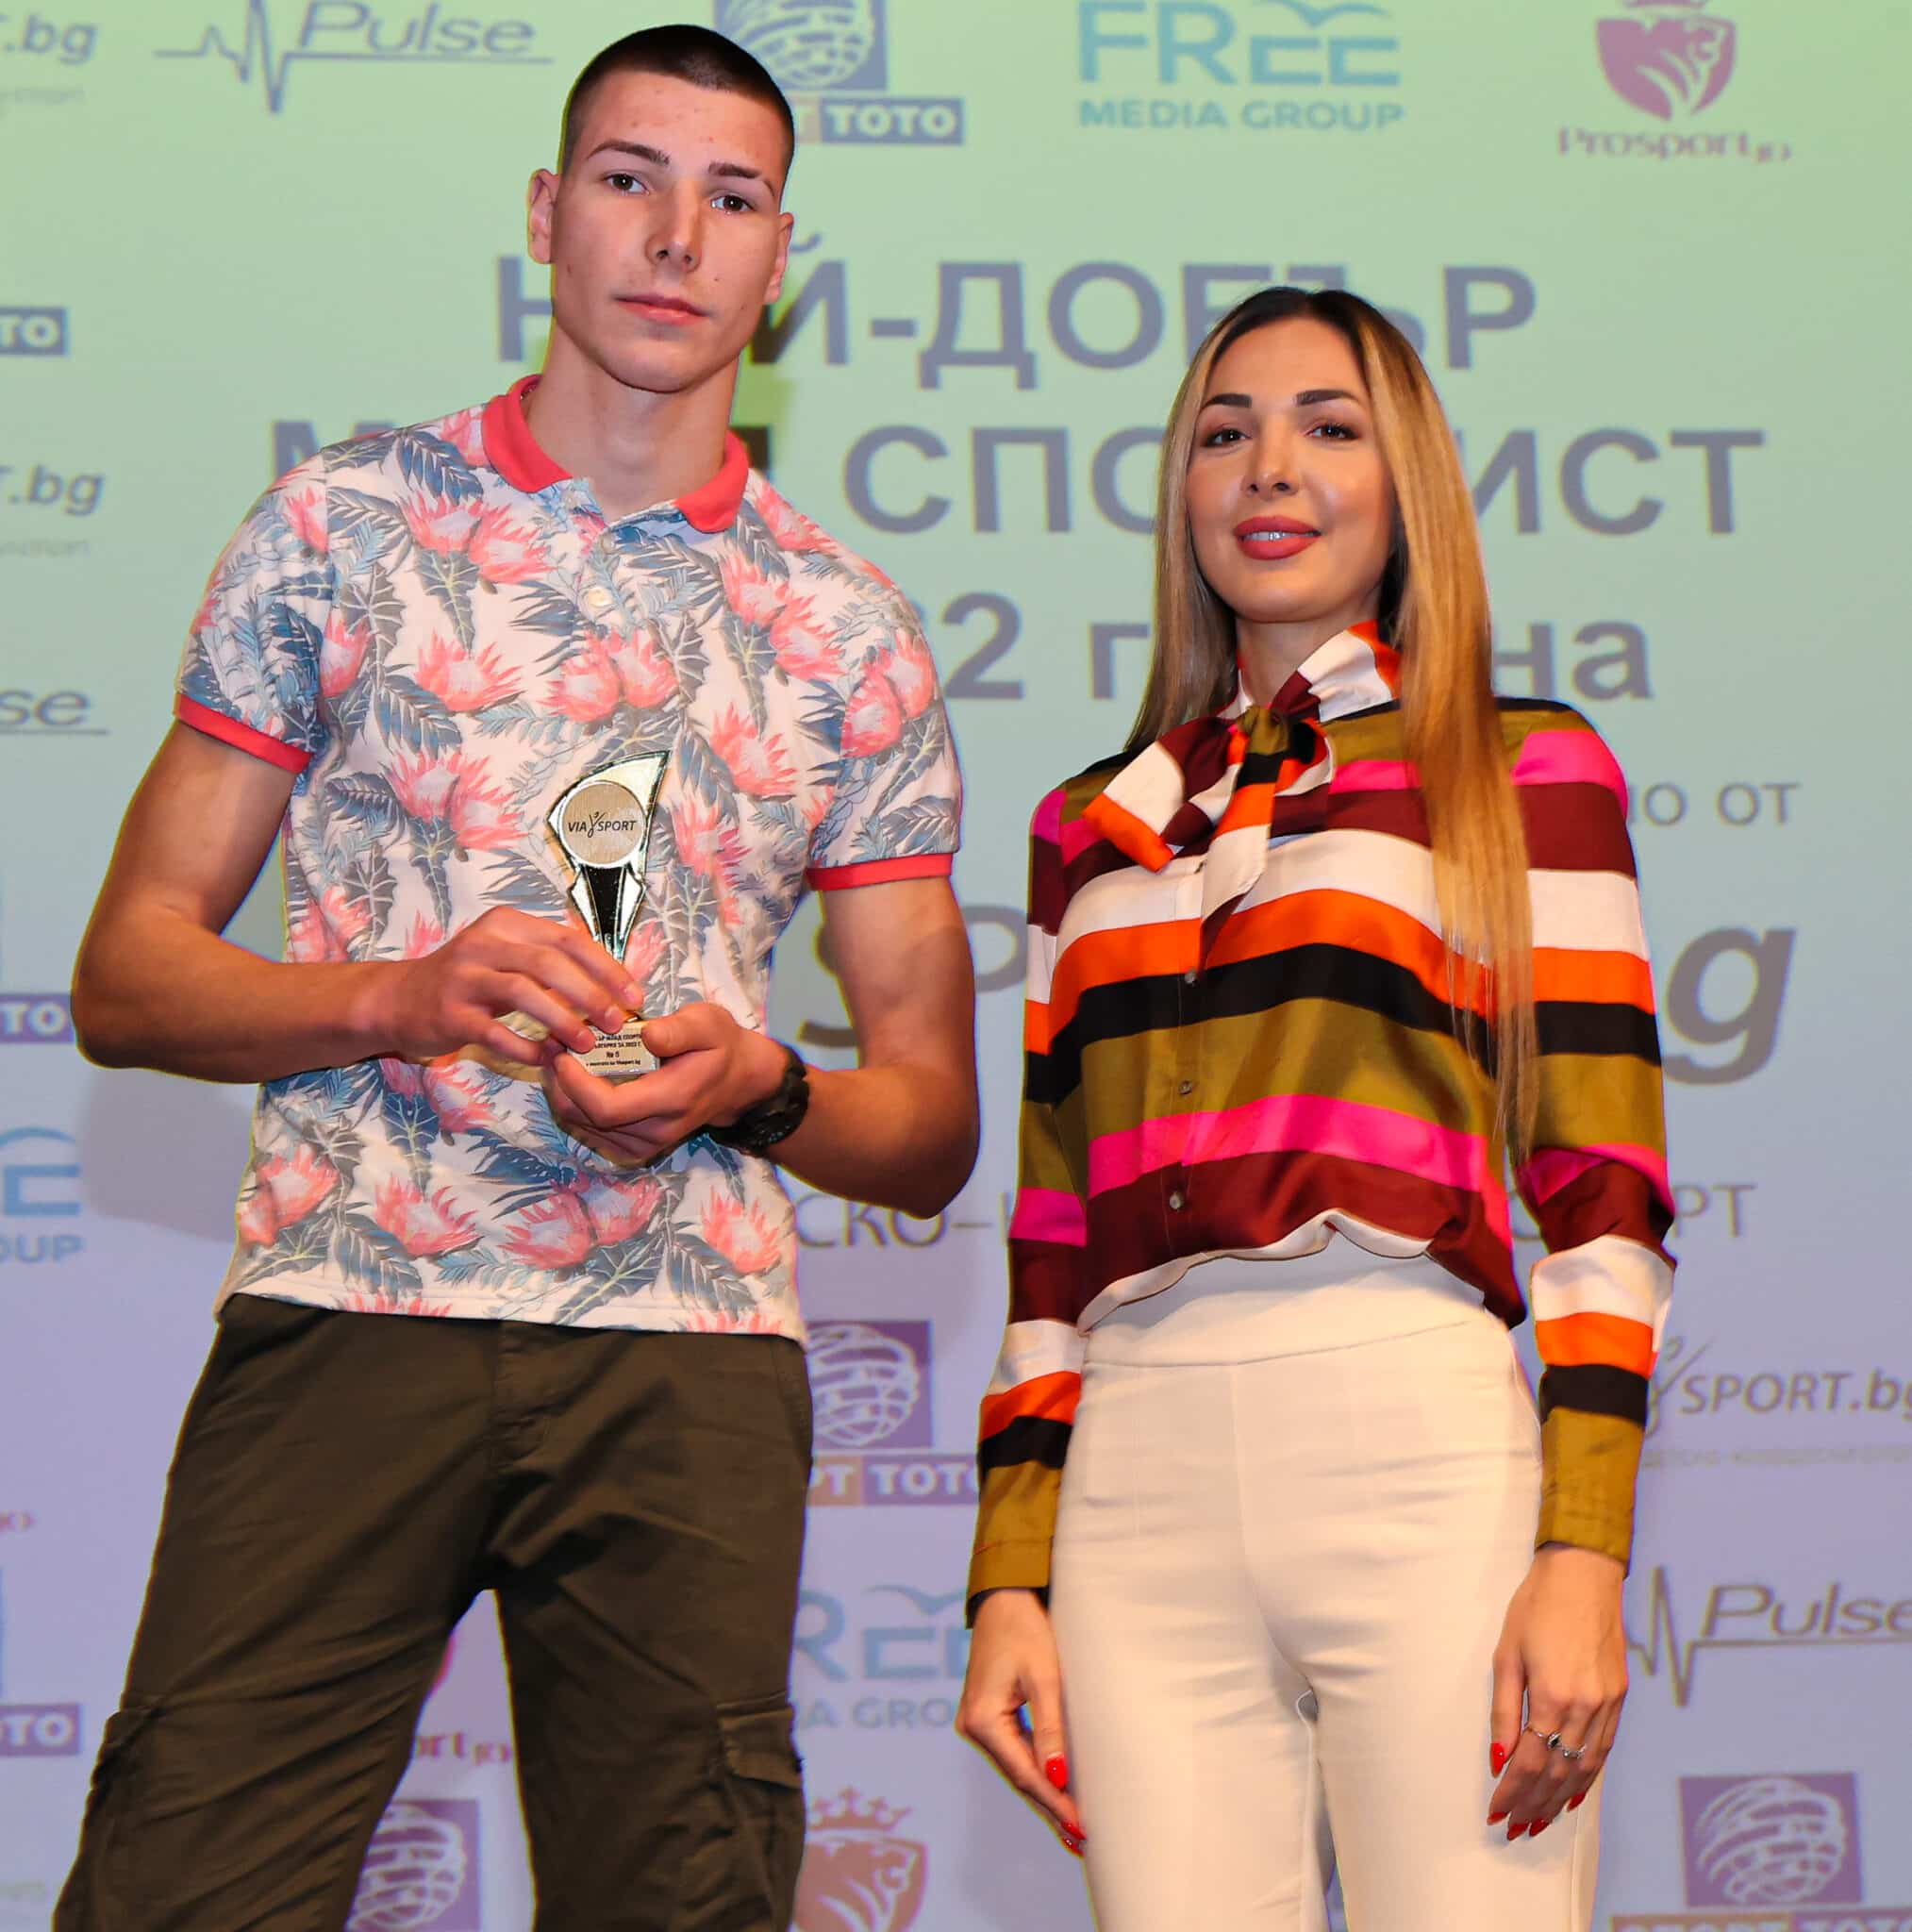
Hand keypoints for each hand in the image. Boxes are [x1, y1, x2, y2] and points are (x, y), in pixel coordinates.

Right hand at [371, 908, 638, 1063]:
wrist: (397, 999)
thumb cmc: (467, 981)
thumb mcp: (506, 957)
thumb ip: (551, 964)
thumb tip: (611, 987)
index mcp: (507, 925)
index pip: (568, 939)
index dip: (606, 968)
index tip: (634, 995)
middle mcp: (484, 944)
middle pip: (550, 963)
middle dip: (591, 994)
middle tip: (618, 1022)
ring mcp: (464, 977)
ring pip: (524, 993)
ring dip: (562, 1020)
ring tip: (588, 1043)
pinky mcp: (449, 1012)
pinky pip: (495, 1032)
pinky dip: (525, 1046)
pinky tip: (547, 1058)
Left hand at [541, 1002, 785, 1167]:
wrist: (737, 1080)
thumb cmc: (720, 1045)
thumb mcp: (708, 1024)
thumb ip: (679, 1030)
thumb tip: (646, 1034)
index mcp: (672, 1099)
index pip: (606, 1108)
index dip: (574, 1083)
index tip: (561, 1050)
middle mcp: (656, 1131)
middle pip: (587, 1120)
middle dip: (561, 1084)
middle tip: (551, 1046)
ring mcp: (645, 1143)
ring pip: (584, 1128)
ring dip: (563, 1094)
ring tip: (558, 1058)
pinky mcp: (636, 1146)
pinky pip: (592, 1132)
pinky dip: (575, 1105)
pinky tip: (573, 1078)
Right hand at [955, 1590, 1084, 1855]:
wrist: (1004, 1597)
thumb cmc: (1025, 1629)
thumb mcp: (1044, 1677)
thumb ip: (1051, 1729)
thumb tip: (1058, 1779)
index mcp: (982, 1720)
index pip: (1025, 1774)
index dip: (1054, 1803)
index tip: (1081, 1828)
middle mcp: (973, 1726)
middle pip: (1018, 1777)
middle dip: (1050, 1808)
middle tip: (1081, 1842)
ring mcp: (978, 1722)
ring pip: (1017, 1768)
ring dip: (1045, 1794)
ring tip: (1073, 1826)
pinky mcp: (988, 1716)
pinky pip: (1015, 1752)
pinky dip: (1037, 1771)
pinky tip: (1056, 1790)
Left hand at [1487, 1544, 1627, 1836]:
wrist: (1583, 1574)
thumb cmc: (1536, 1607)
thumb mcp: (1507, 1654)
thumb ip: (1503, 1710)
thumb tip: (1498, 1758)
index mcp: (1552, 1695)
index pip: (1529, 1761)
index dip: (1512, 1791)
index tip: (1497, 1813)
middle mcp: (1586, 1707)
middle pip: (1558, 1772)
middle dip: (1533, 1803)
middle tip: (1515, 1827)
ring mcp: (1608, 1704)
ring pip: (1584, 1768)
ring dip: (1560, 1798)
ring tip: (1539, 1820)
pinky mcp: (1620, 1697)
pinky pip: (1604, 1749)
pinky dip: (1587, 1776)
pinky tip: (1573, 1792)